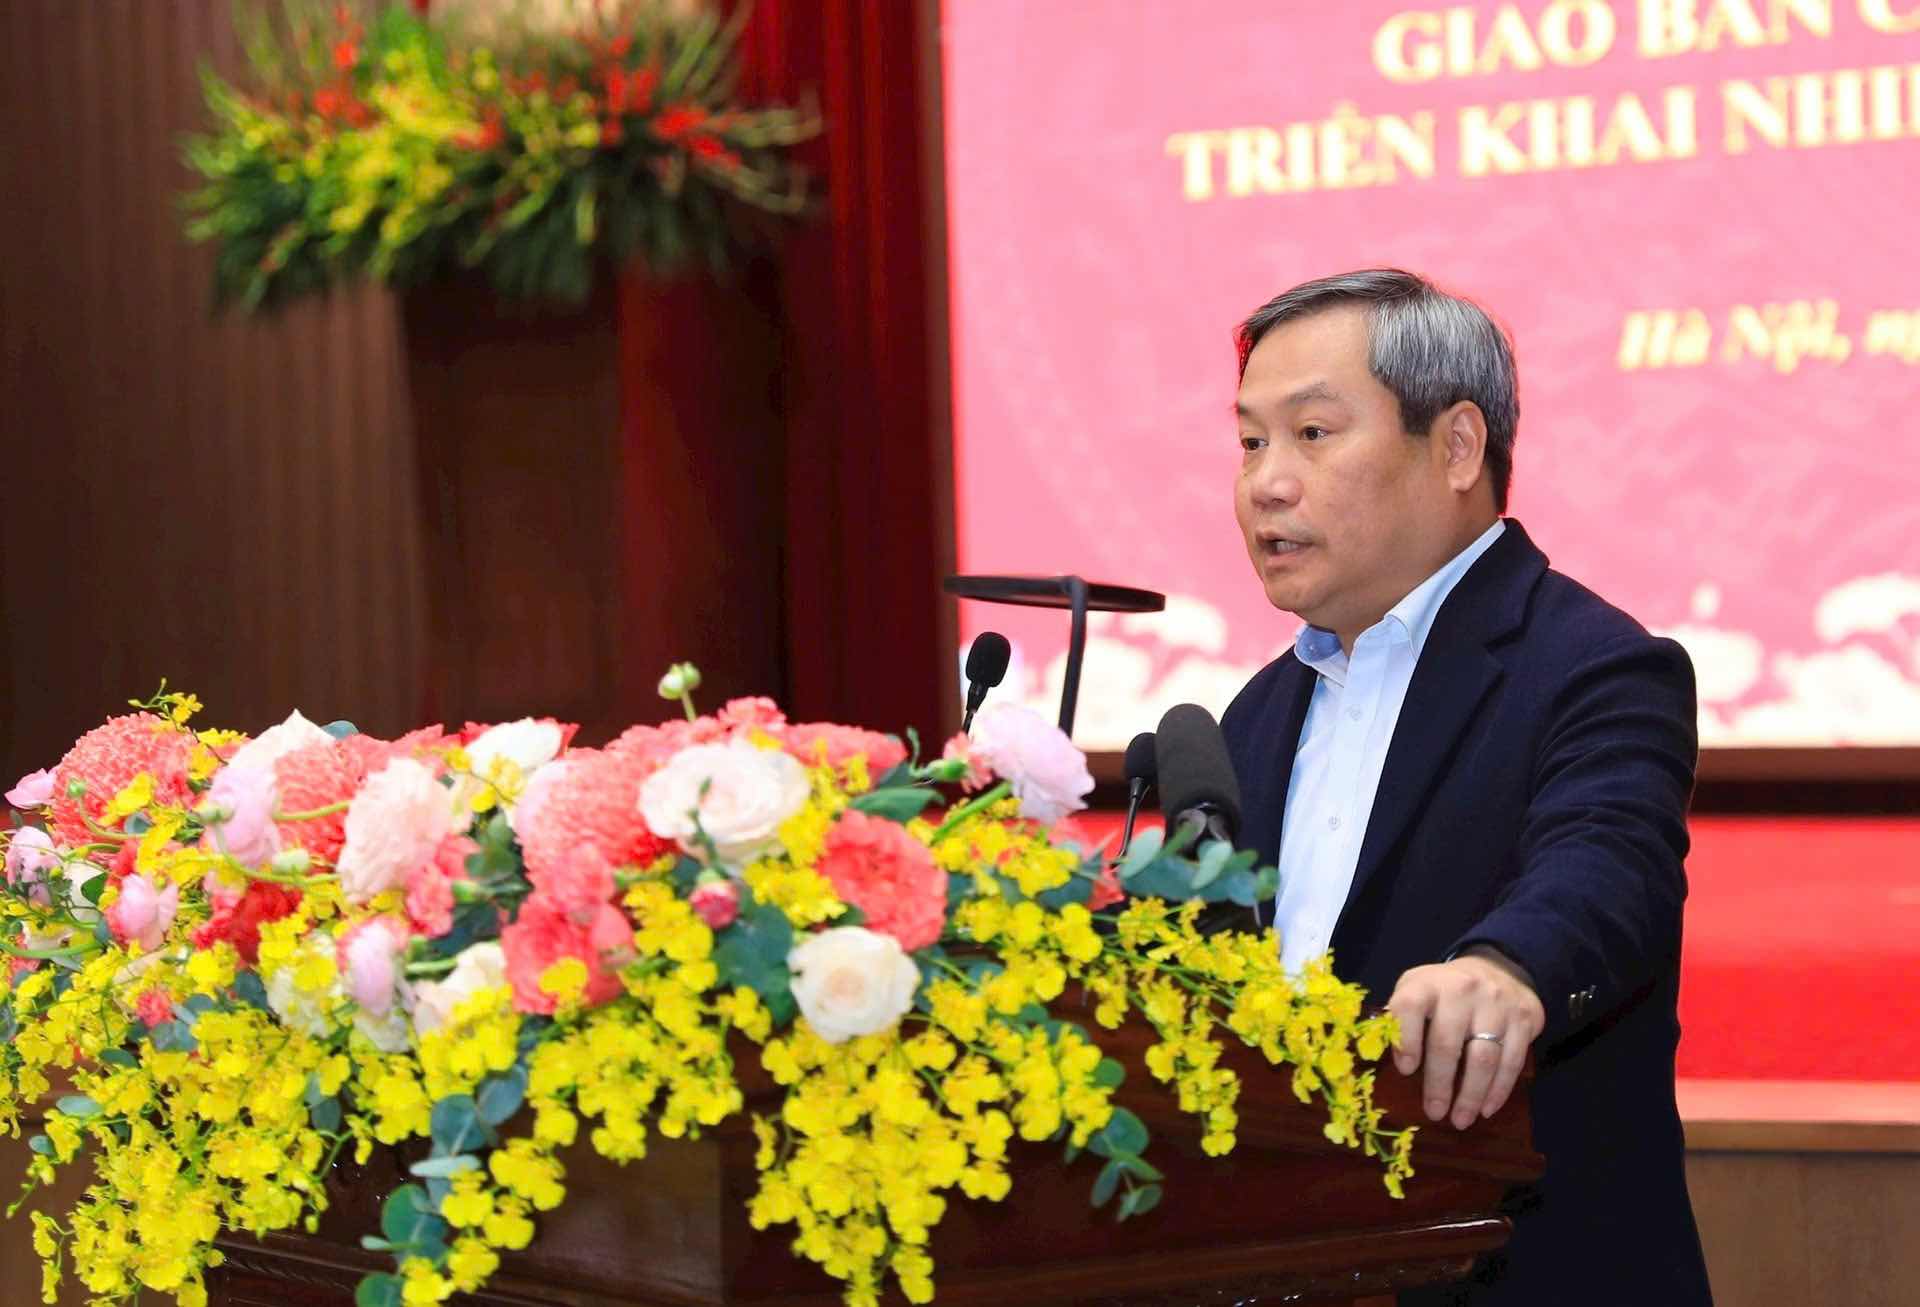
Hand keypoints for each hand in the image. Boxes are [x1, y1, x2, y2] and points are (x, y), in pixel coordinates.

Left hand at [1385, 949, 1544, 1129]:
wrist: (1498, 968)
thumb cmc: (1445, 990)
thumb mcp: (1417, 990)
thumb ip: (1402, 1018)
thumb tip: (1395, 1063)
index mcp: (1427, 984)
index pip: (1410, 1006)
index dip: (1406, 1040)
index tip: (1405, 1070)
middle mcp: (1461, 990)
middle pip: (1447, 1042)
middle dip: (1439, 1083)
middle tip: (1434, 1113)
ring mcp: (1496, 1004)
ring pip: (1483, 1057)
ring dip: (1470, 1094)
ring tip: (1460, 1120)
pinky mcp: (1523, 1019)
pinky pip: (1512, 1061)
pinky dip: (1498, 1090)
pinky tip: (1486, 1109)